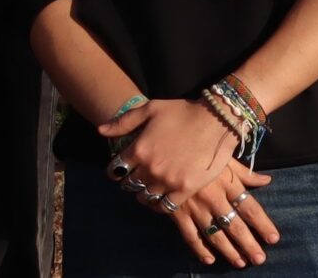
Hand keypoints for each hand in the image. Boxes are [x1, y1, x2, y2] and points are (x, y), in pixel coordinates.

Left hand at [102, 98, 234, 204]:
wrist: (217, 121)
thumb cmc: (182, 112)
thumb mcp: (149, 109)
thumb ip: (123, 122)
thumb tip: (100, 131)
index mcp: (138, 150)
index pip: (116, 169)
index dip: (115, 171)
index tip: (119, 171)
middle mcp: (150, 168)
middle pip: (130, 184)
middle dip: (129, 182)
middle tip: (133, 180)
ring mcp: (168, 181)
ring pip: (146, 197)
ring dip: (143, 195)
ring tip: (146, 190)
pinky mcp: (186, 189)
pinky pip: (166, 206)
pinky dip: (159, 205)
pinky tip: (160, 200)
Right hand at [171, 160, 275, 267]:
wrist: (161, 151)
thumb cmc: (195, 153)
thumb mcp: (222, 157)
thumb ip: (245, 172)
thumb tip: (267, 180)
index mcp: (227, 182)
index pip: (250, 208)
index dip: (263, 225)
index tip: (273, 239)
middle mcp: (213, 197)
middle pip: (235, 226)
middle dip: (248, 244)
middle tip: (259, 259)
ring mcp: (194, 206)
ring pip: (215, 234)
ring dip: (228, 251)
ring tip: (240, 262)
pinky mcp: (176, 211)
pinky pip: (190, 235)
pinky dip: (199, 249)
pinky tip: (209, 259)